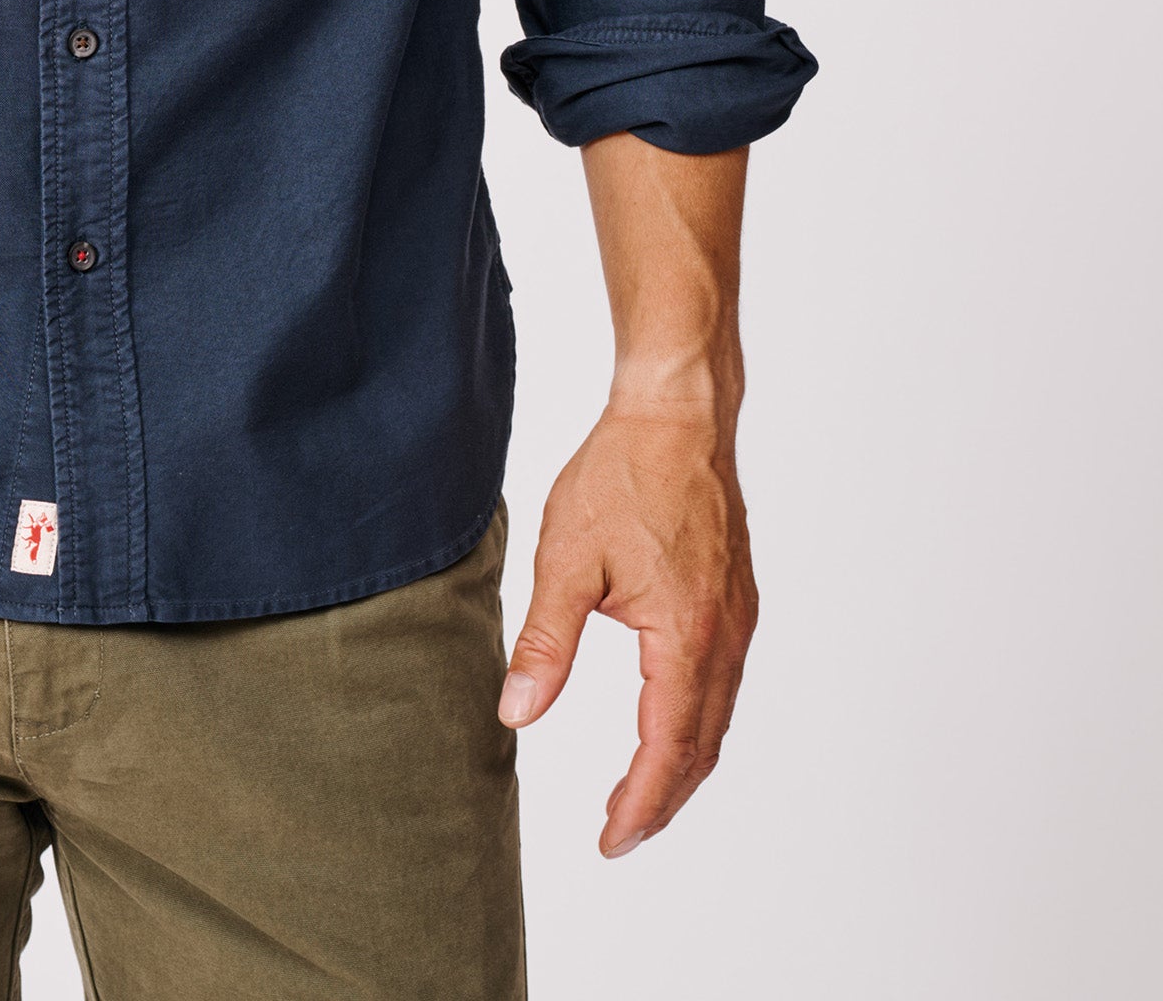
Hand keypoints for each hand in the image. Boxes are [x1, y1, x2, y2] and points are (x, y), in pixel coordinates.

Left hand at [497, 402, 756, 856]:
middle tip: (619, 833)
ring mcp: (737, 619)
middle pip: (701, 747)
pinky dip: (696, 720)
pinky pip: (723, 682)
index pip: (667, 748)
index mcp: (686, 636)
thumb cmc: (622, 474)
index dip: (640, 804)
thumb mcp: (567, 558)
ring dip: (680, 763)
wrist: (678, 414)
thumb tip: (518, 712)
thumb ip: (546, 642)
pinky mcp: (736, 599)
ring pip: (716, 718)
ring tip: (637, 792)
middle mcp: (725, 637)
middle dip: (662, 799)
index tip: (612, 842)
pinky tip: (667, 720)